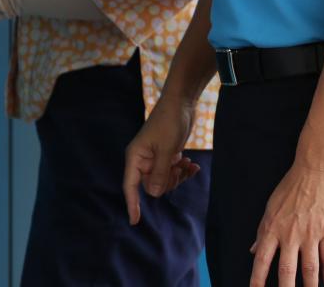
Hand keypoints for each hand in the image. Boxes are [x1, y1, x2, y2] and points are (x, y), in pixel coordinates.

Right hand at [123, 95, 199, 225]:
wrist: (182, 103)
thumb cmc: (170, 122)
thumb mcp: (167, 149)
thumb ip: (160, 172)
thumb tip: (154, 194)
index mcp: (136, 157)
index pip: (130, 185)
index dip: (132, 204)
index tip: (135, 221)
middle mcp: (143, 160)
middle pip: (151, 185)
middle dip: (168, 182)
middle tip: (180, 170)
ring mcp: (155, 158)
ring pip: (164, 180)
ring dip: (178, 176)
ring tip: (189, 164)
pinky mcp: (166, 155)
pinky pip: (172, 171)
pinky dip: (182, 170)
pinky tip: (193, 165)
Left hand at [250, 159, 323, 286]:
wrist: (316, 167)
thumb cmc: (291, 185)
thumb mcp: (271, 206)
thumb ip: (262, 230)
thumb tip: (253, 250)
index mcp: (272, 227)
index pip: (261, 260)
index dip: (257, 280)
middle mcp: (290, 234)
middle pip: (286, 271)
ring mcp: (310, 233)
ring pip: (309, 269)